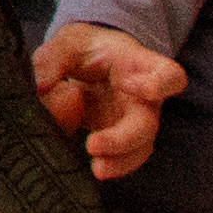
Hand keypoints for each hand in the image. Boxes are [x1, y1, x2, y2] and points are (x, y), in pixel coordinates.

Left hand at [31, 23, 184, 180]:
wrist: (86, 61)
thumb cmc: (84, 49)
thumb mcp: (64, 43)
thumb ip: (51, 62)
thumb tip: (44, 89)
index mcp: (137, 66)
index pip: (169, 75)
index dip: (160, 84)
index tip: (133, 85)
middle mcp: (144, 98)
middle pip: (148, 123)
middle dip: (124, 138)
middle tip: (93, 145)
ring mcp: (135, 121)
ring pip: (140, 148)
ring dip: (120, 161)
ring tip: (96, 168)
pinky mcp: (120, 138)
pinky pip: (125, 157)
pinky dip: (112, 164)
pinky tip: (95, 168)